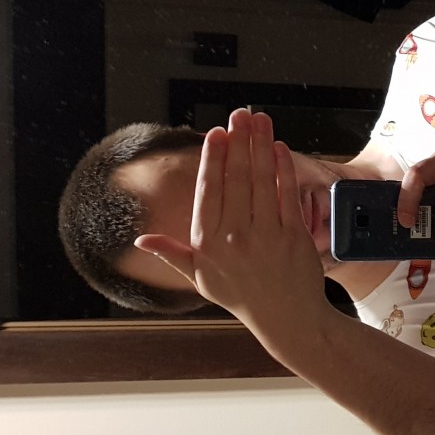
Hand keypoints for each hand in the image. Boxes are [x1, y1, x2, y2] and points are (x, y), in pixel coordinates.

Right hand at [135, 109, 327, 328]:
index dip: (212, 159)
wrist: (287, 319)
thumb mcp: (201, 279)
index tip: (215, 133)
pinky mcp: (293, 237)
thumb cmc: (242, 296)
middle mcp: (234, 238)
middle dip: (238, 142)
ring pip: (261, 181)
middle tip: (240, 115)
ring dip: (260, 146)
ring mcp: (266, 236)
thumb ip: (174, 254)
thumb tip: (140, 242)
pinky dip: (283, 169)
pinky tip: (279, 148)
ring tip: (260, 120)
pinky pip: (286, 196)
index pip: (208, 191)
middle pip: (236, 179)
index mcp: (207, 243)